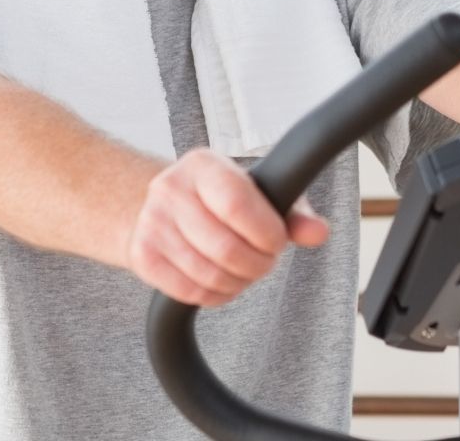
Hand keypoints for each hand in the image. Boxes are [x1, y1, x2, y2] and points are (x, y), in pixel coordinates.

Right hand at [127, 148, 329, 306]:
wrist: (161, 207)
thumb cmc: (219, 199)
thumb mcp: (257, 192)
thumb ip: (292, 210)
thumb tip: (318, 233)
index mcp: (203, 165)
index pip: (238, 205)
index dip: (267, 234)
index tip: (277, 241)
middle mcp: (170, 189)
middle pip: (225, 248)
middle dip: (257, 265)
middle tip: (264, 261)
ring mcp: (151, 223)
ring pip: (208, 275)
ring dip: (238, 283)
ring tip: (244, 272)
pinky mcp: (141, 256)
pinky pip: (188, 292)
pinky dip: (214, 295)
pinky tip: (221, 282)